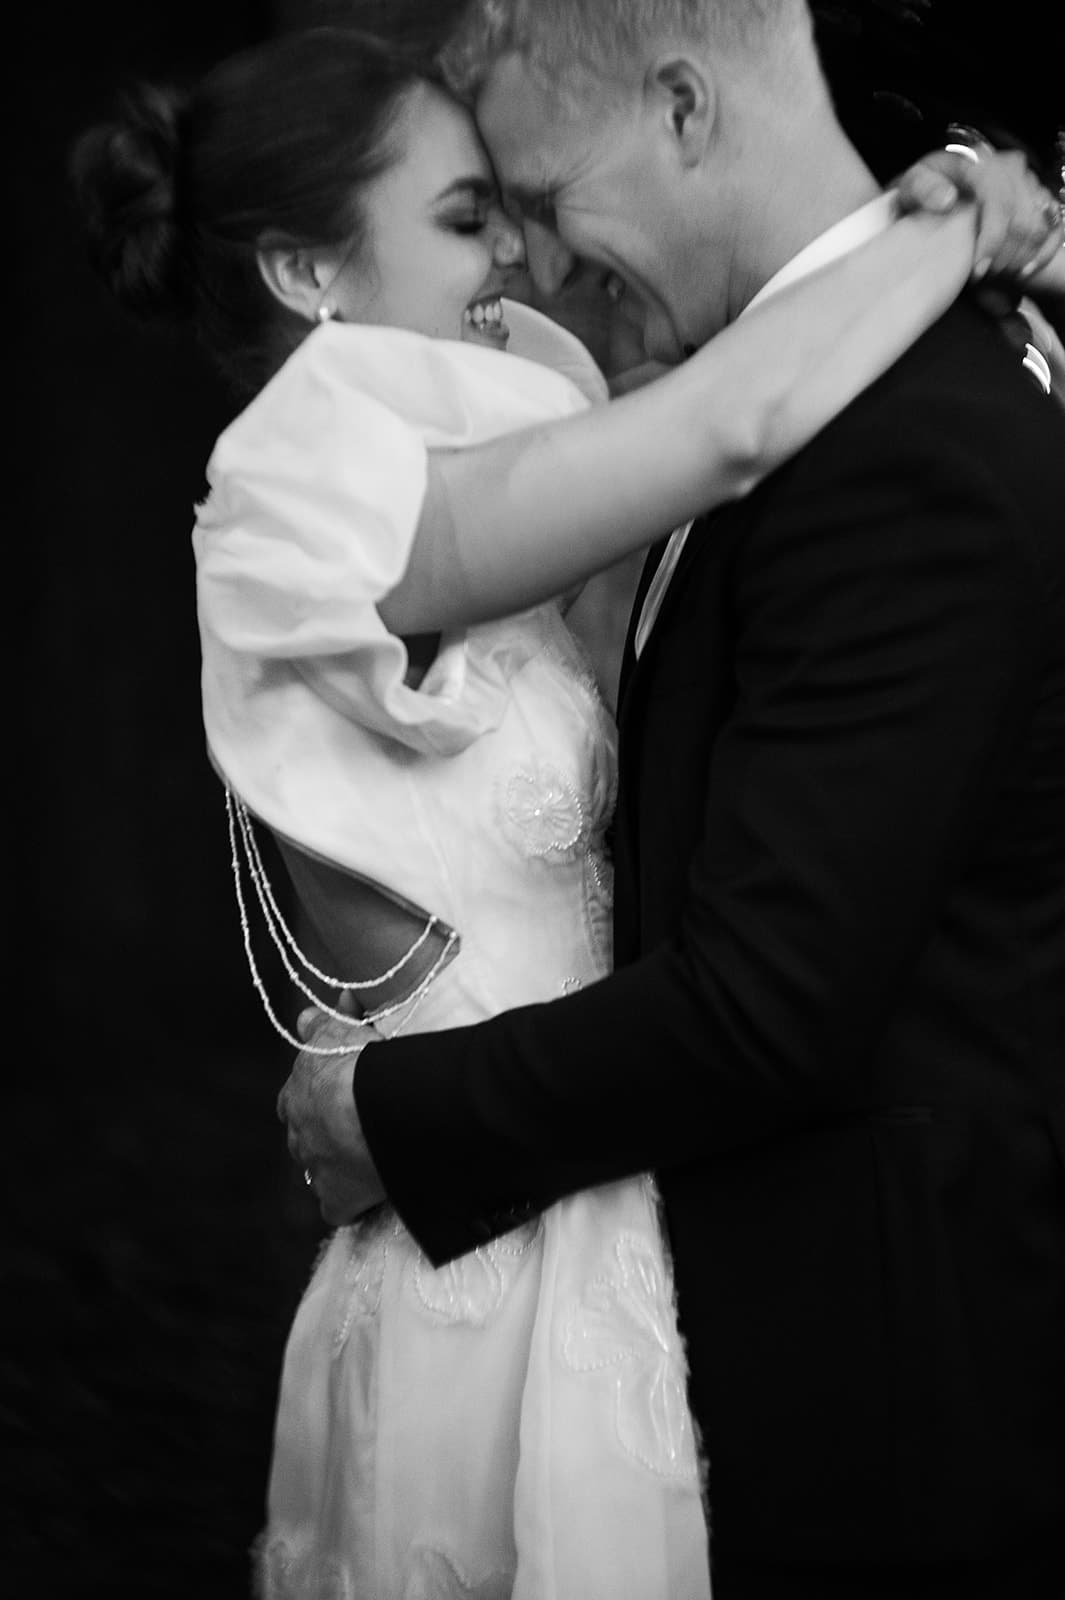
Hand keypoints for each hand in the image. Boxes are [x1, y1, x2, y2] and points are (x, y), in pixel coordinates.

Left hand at [276, 1007, 385, 1224]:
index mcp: (294, 1097)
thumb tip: (306, 1018)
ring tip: (371, 1157)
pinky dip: (351, 1203)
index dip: (317, 1100)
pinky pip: (338, 1207)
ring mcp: (314, 1170)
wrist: (374, 1107)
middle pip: (306, 1140)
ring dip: (338, 1168)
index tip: (340, 1096)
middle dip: (326, 1136)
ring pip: (320, 1173)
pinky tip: (371, 1194)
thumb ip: (319, 1026)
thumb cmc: (357, 1064)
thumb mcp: (337, 1033)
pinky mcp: (335, 1199)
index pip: (295, 1101)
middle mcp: (296, 1136)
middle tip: (358, 1127)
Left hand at [895, 143, 1063, 283]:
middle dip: (1004, 256)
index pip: (999, 201)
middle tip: (983, 277)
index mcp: (982, 164)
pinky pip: (1054, 228)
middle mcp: (1011, 168)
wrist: (938, 189)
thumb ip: (923, 189)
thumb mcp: (913, 184)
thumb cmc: (924, 191)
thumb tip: (947, 200)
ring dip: (1019, 258)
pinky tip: (1022, 272)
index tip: (978, 271)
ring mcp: (1028, 183)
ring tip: (995, 274)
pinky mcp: (1038, 199)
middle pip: (1023, 218)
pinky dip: (1042, 254)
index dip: (992, 240)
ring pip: (1039, 226)